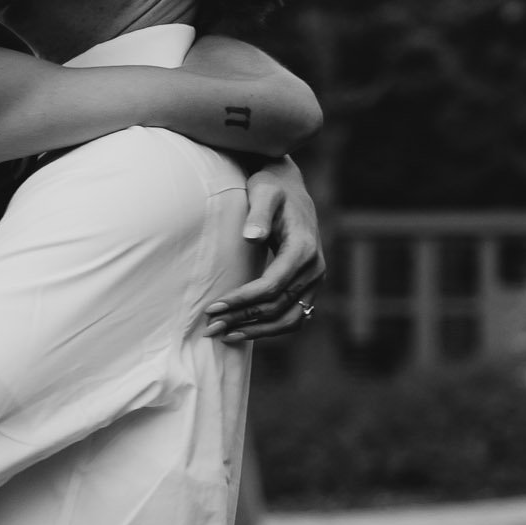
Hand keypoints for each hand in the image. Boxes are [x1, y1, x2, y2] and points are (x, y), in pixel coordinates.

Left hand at [207, 157, 324, 343]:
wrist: (290, 189)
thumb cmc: (271, 189)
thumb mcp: (263, 192)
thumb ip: (258, 213)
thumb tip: (252, 236)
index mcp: (304, 247)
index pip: (272, 285)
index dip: (242, 300)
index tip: (214, 307)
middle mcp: (315, 267)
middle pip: (277, 306)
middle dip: (242, 318)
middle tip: (209, 326)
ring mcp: (315, 280)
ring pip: (289, 319)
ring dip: (256, 331)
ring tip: (224, 335)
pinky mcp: (309, 287)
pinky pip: (295, 317)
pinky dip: (270, 329)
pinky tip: (244, 331)